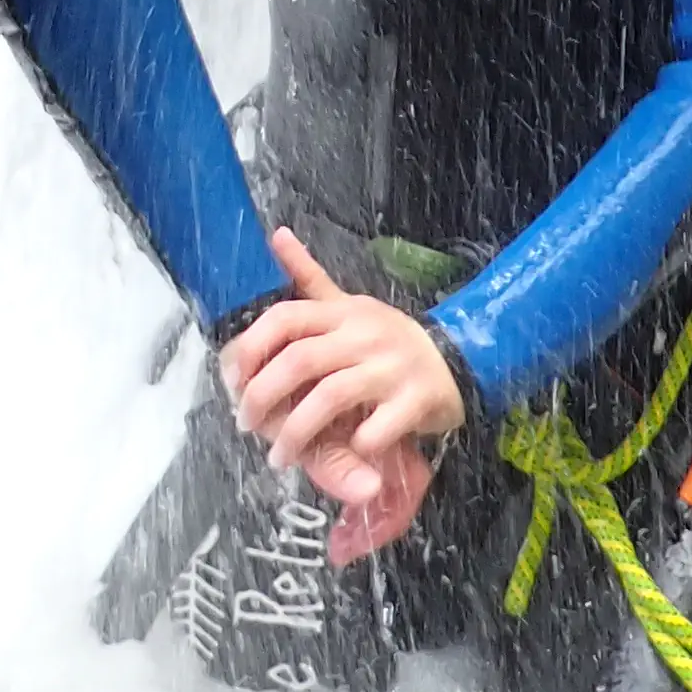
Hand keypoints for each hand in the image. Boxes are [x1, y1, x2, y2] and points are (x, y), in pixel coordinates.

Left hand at [220, 229, 466, 560]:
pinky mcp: (416, 401)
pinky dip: (354, 445)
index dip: (251, 347)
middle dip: (263, 396)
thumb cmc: (389, 338)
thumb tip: (276, 234)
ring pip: (331, 396)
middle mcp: (364, 334)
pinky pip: (376, 428)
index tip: (231, 379)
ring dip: (297, 432)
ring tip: (280, 457)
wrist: (460, 358)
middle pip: (300, 360)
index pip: (285, 316)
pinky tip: (342, 454)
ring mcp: (391, 367)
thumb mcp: (349, 304)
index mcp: (342, 311)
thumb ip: (309, 277)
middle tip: (246, 424)